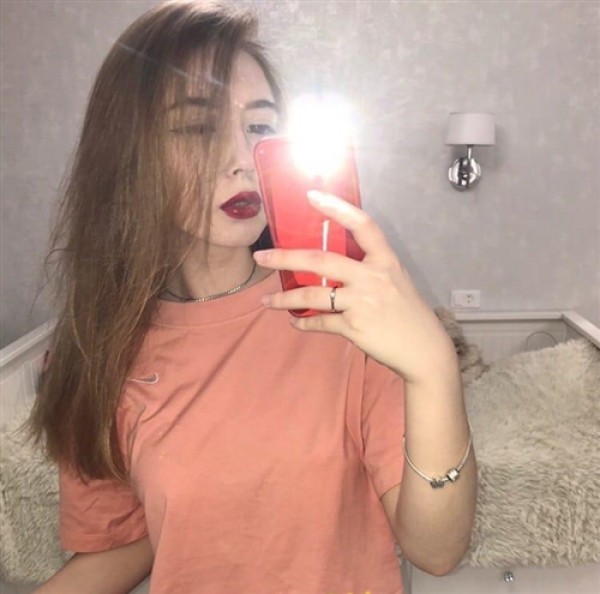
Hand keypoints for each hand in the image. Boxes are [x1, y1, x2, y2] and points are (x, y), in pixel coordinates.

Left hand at [254, 190, 457, 383]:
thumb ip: (368, 268)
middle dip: (285, 258)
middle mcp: (372, 277)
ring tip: (267, 300)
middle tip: (260, 257)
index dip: (337, 207)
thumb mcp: (395, 280)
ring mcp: (362, 302)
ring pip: (311, 296)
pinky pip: (319, 322)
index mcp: (386, 260)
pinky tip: (295, 322)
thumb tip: (330, 265)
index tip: (311, 196)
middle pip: (320, 260)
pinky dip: (303, 323)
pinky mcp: (354, 327)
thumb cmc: (408, 312)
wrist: (424, 350)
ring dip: (284, 299)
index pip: (362, 225)